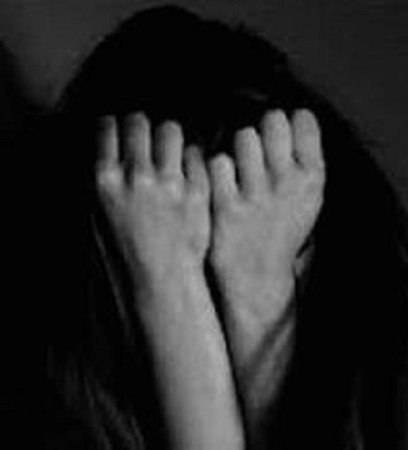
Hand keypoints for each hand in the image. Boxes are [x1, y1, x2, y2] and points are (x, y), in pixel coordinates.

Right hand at [95, 113, 209, 286]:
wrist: (162, 279)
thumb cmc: (128, 252)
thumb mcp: (101, 214)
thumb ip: (107, 179)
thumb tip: (113, 151)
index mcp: (107, 181)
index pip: (107, 128)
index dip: (115, 125)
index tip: (120, 128)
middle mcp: (137, 177)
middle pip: (139, 122)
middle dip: (142, 125)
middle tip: (148, 135)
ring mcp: (170, 183)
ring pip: (171, 130)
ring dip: (170, 136)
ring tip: (172, 150)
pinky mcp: (197, 190)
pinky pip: (197, 154)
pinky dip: (193, 158)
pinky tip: (191, 171)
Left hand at [208, 109, 324, 324]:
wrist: (258, 278)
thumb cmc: (281, 230)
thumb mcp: (307, 199)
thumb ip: (302, 161)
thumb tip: (291, 117)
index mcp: (313, 180)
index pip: (303, 120)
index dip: (290, 121)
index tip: (284, 131)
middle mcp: (288, 184)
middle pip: (272, 120)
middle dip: (264, 128)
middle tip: (259, 147)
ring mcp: (257, 196)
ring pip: (244, 136)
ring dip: (239, 147)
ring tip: (240, 167)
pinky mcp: (226, 207)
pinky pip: (218, 161)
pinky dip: (217, 169)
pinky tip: (222, 184)